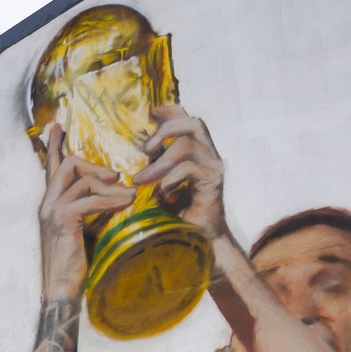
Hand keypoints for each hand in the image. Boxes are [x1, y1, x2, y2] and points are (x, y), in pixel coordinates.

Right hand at [40, 123, 134, 300]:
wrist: (62, 292)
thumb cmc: (78, 267)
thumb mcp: (90, 231)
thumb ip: (98, 210)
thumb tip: (119, 195)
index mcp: (52, 204)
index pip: (52, 168)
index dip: (54, 146)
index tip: (57, 125)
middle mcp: (47, 204)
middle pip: (67, 165)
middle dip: (94, 166)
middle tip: (117, 177)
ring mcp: (51, 211)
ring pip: (79, 179)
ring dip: (108, 186)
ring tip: (129, 196)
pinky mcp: (61, 221)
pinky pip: (88, 199)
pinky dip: (110, 200)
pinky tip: (126, 203)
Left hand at [134, 104, 226, 238]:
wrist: (203, 240)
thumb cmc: (182, 214)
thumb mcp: (165, 184)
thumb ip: (157, 166)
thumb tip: (136, 154)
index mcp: (201, 151)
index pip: (189, 119)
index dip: (172, 111)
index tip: (151, 113)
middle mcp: (211, 154)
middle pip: (192, 123)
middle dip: (166, 130)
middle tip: (146, 149)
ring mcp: (214, 167)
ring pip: (187, 146)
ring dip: (160, 162)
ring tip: (142, 179)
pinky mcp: (214, 182)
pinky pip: (189, 168)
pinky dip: (170, 179)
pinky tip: (163, 194)